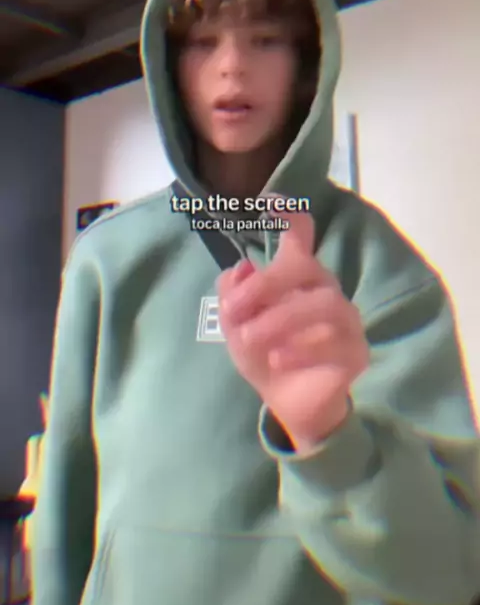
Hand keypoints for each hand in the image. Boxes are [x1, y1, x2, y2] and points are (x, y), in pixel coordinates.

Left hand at [217, 204, 368, 452]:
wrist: (289, 403)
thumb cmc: (266, 354)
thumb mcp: (237, 327)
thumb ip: (233, 296)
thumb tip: (239, 269)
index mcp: (297, 276)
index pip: (300, 236)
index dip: (289, 216)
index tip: (271, 201)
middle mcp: (325, 290)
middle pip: (307, 268)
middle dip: (266, 286)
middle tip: (234, 311)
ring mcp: (347, 320)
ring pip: (324, 307)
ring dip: (280, 322)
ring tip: (250, 340)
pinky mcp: (356, 353)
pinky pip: (337, 344)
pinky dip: (302, 350)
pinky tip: (277, 360)